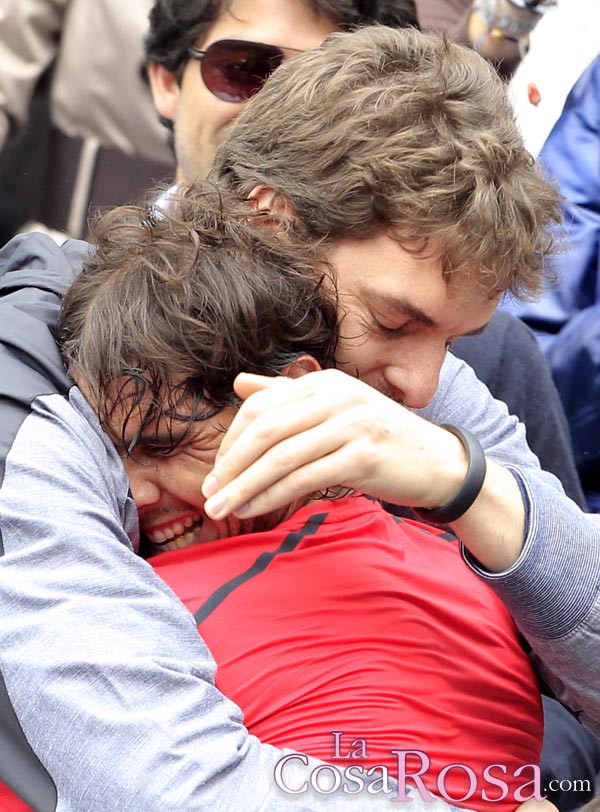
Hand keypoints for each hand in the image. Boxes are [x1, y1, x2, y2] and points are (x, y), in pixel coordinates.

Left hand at [202, 370, 466, 520]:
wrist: (437, 463)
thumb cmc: (379, 439)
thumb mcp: (334, 410)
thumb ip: (286, 395)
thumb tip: (239, 383)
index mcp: (324, 383)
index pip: (261, 406)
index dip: (231, 439)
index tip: (217, 469)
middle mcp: (336, 397)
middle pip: (265, 429)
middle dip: (231, 464)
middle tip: (210, 492)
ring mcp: (351, 425)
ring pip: (280, 457)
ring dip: (244, 486)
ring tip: (221, 507)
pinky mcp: (363, 457)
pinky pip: (304, 479)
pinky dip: (272, 496)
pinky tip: (254, 510)